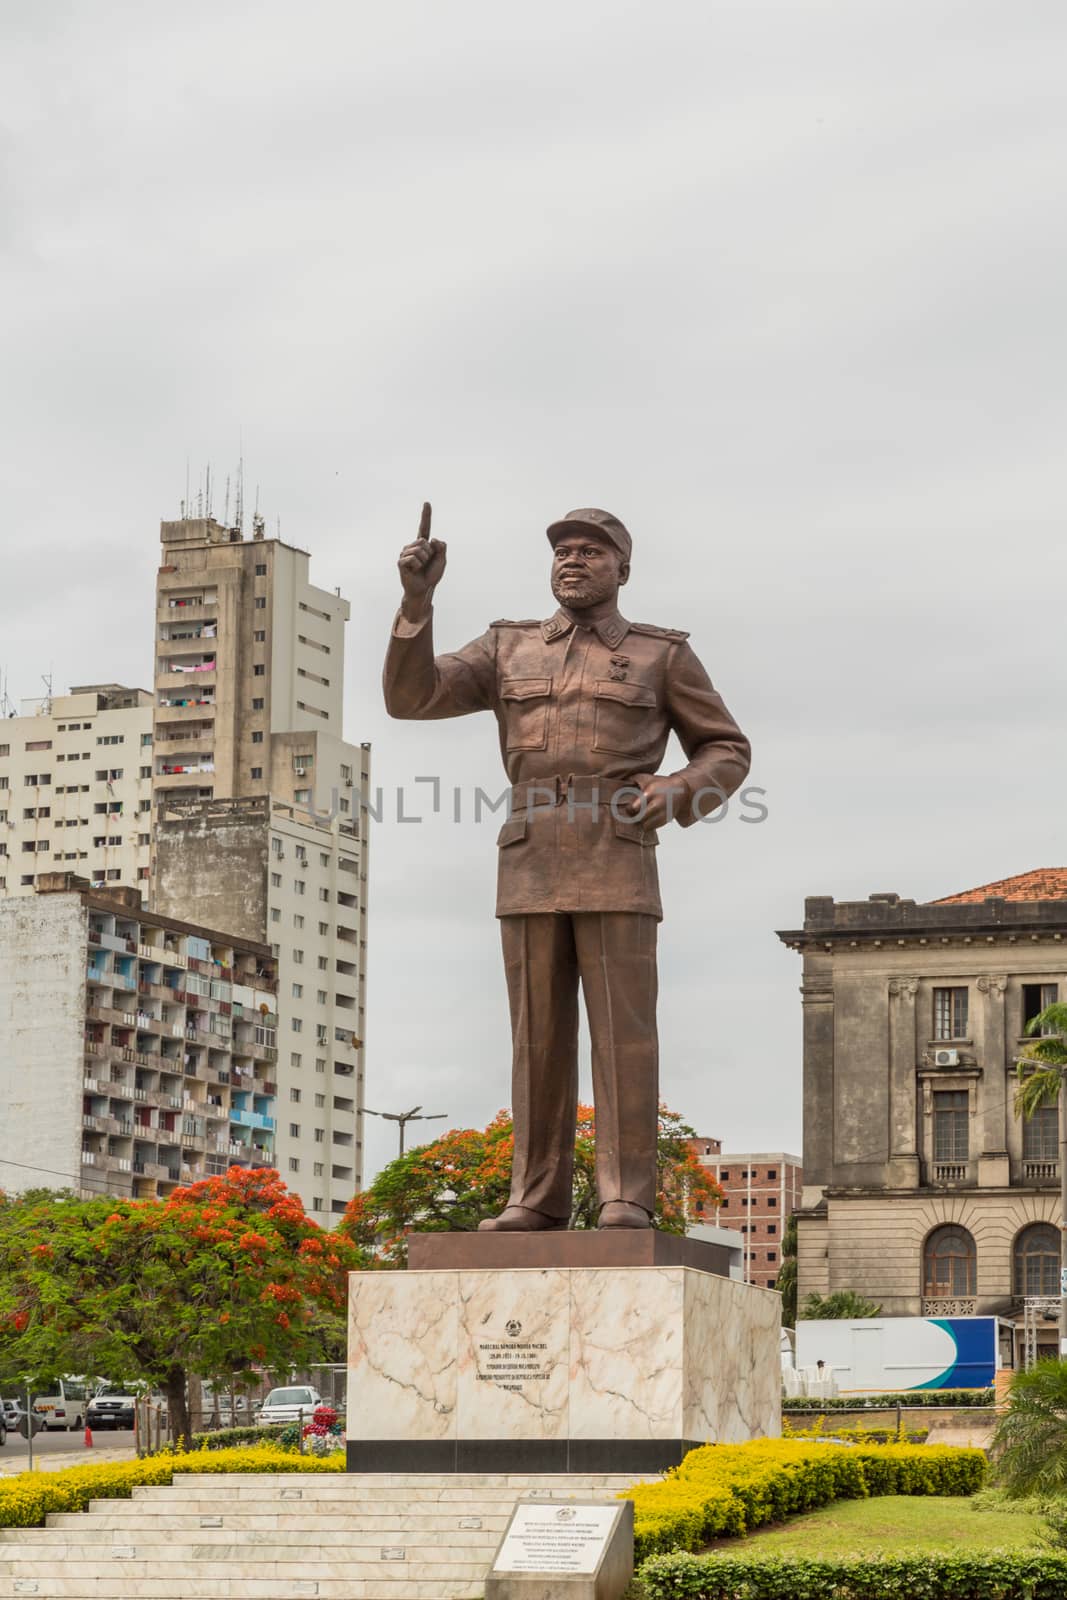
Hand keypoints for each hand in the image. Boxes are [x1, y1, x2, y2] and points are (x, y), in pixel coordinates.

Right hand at [398, 501, 446, 619]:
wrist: (424, 589)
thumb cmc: (431, 575)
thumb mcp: (442, 560)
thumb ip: (441, 547)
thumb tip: (431, 540)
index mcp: (423, 544)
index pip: (424, 527)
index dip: (426, 515)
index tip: (427, 503)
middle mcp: (412, 546)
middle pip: (425, 541)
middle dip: (430, 553)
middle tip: (426, 564)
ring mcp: (405, 553)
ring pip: (420, 549)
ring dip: (424, 560)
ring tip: (420, 568)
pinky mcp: (401, 561)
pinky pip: (413, 558)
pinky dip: (418, 565)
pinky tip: (414, 571)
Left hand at [622, 774, 687, 828]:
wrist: (680, 790)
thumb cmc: (659, 784)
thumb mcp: (645, 778)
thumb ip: (631, 781)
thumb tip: (615, 784)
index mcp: (650, 792)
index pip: (634, 807)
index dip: (629, 809)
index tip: (629, 808)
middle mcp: (658, 803)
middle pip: (640, 818)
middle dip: (635, 817)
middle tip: (633, 814)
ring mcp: (663, 813)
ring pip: (646, 826)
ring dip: (641, 823)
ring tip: (640, 816)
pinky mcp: (666, 820)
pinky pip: (653, 828)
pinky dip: (648, 825)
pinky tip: (647, 818)